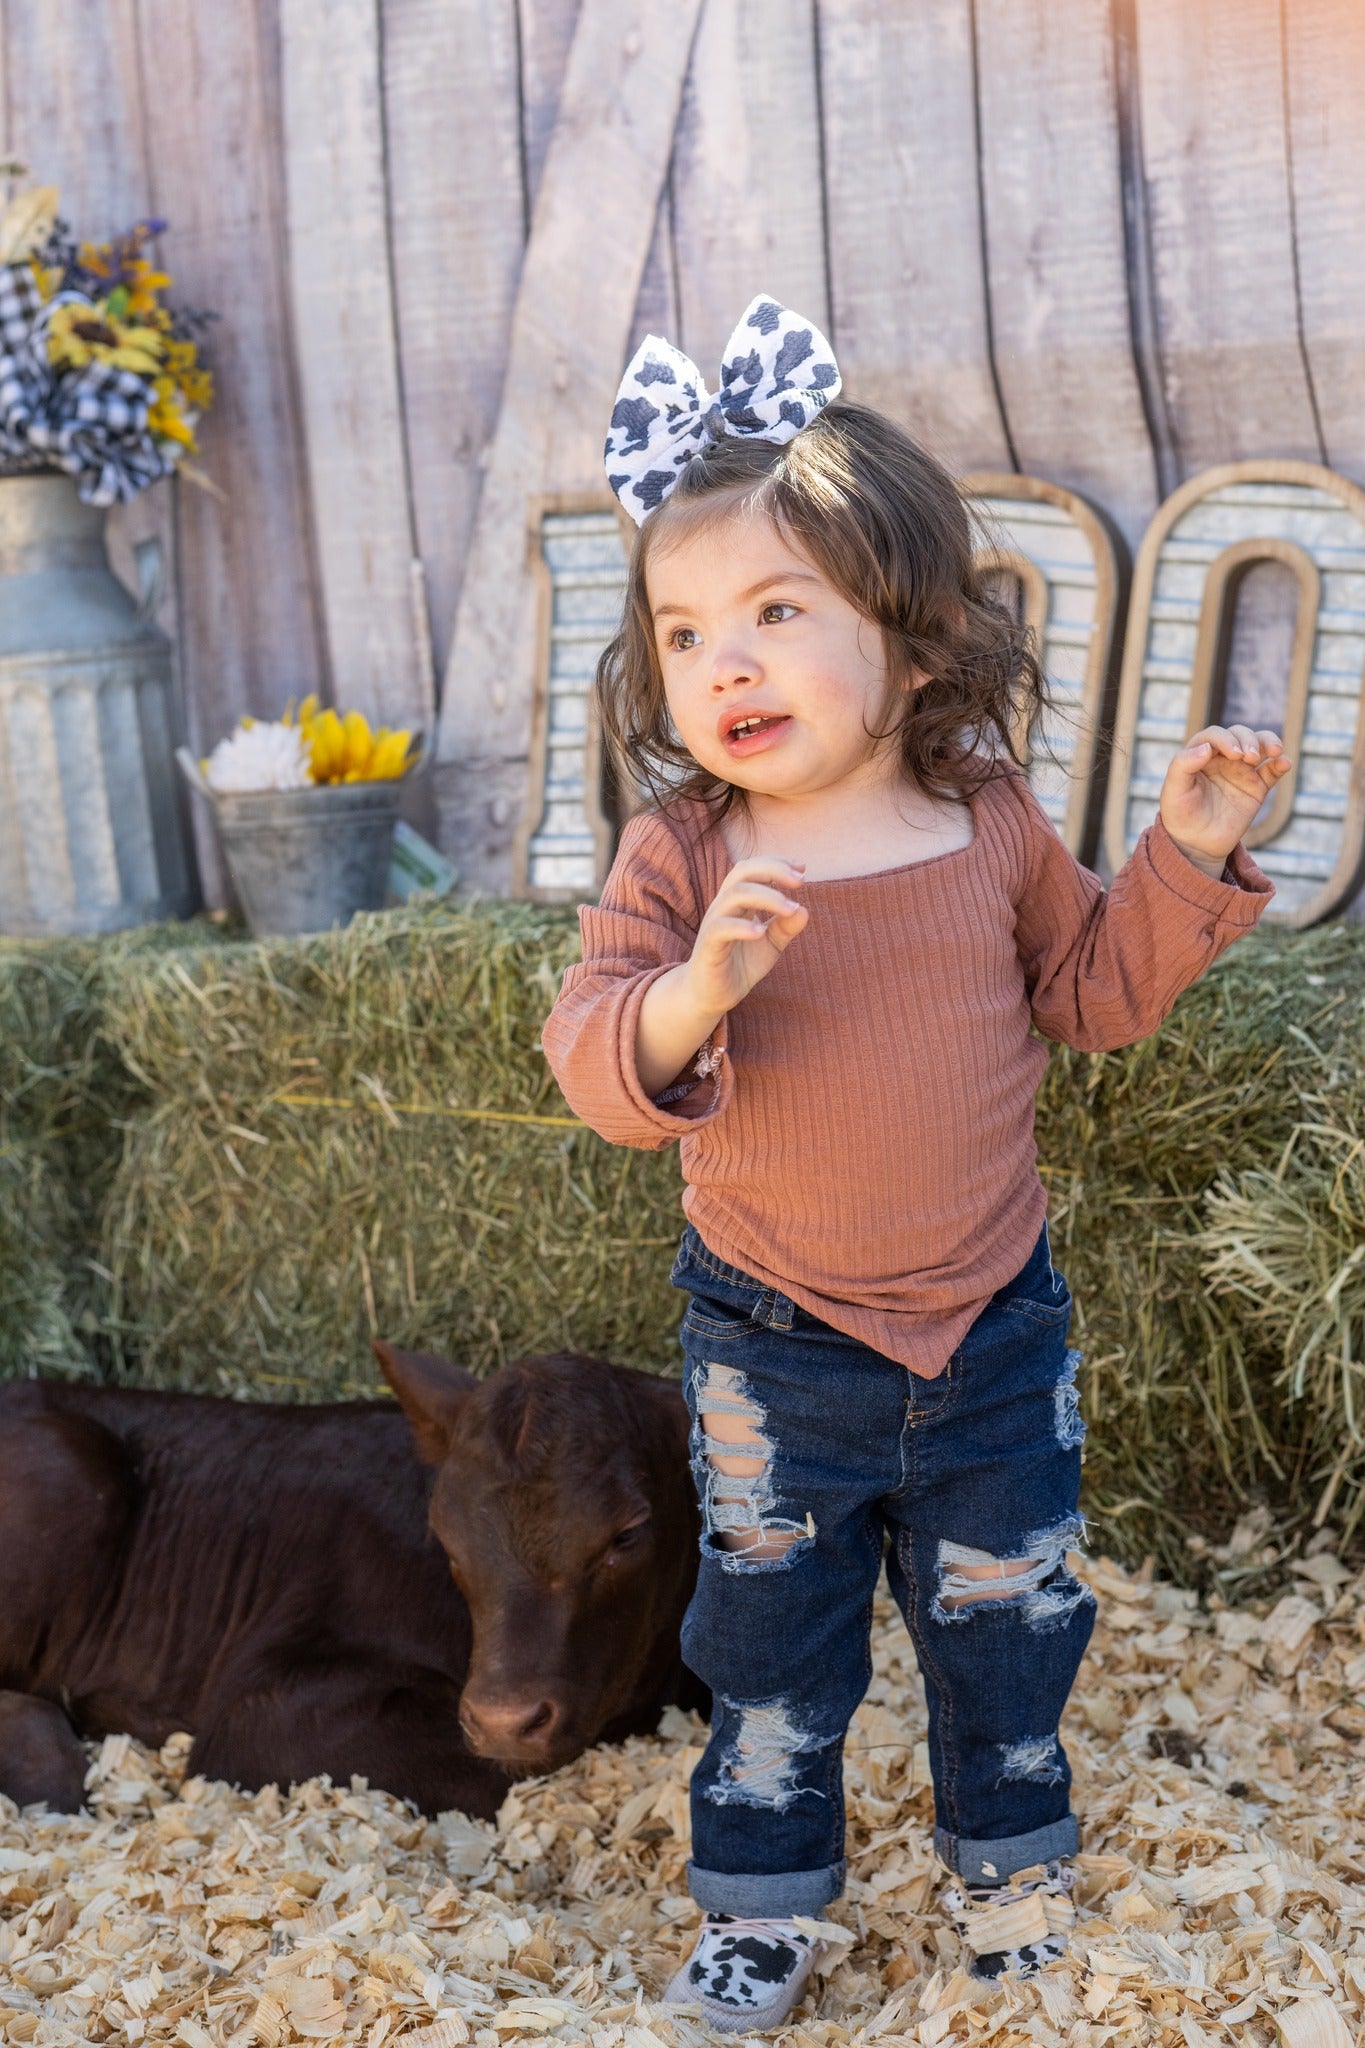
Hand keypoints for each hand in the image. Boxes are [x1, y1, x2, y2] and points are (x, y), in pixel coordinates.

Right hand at [681, 856, 808, 1015]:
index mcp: (738, 902)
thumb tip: (804, 910)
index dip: (776, 863)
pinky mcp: (708, 946)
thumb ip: (785, 928)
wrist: (711, 996)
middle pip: (742, 872)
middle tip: (799, 882)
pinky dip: (742, 926)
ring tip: (790, 907)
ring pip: (734, 895)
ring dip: (766, 897)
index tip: (802, 868)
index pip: (752, 869)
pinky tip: (762, 932)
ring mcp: (714, 924)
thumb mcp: (770, 946)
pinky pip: (720, 928)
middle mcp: (724, 906)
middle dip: (773, 870)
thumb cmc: (739, 965)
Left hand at [1159, 724, 1291, 876]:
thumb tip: (1206, 747)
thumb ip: (1183, 765)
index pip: (1216, 735)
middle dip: (1249, 739)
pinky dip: (1281, 763)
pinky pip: (1272, 770)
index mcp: (1200, 754)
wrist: (1196, 843)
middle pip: (1240, 735)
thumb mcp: (1173, 790)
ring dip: (1268, 743)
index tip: (1234, 753)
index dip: (1226, 739)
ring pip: (1260, 746)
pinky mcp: (1257, 787)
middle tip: (1249, 757)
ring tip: (1274, 752)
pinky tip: (1284, 763)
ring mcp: (1241, 771)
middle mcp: (1222, 758)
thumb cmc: (1180, 814)